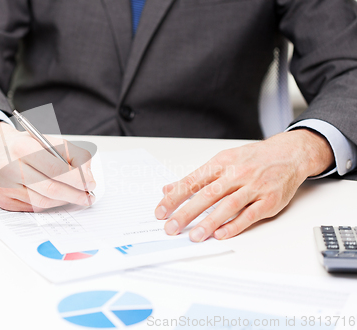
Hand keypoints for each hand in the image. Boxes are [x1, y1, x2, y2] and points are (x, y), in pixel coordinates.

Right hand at [0, 121, 95, 211]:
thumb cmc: (25, 144)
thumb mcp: (49, 140)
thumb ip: (73, 155)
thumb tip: (88, 177)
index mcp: (23, 148)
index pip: (56, 169)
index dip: (77, 179)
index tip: (91, 184)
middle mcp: (10, 168)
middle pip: (51, 189)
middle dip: (75, 195)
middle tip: (88, 197)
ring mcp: (5, 187)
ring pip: (43, 201)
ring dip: (64, 201)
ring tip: (76, 197)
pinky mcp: (3, 200)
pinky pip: (33, 207)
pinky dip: (49, 203)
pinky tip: (57, 198)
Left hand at [154, 129, 333, 241]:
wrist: (290, 154)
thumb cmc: (253, 159)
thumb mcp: (223, 161)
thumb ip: (196, 177)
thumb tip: (168, 188)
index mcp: (221, 163)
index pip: (192, 181)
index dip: (174, 197)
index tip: (161, 211)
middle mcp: (236, 174)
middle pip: (207, 195)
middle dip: (186, 213)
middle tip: (171, 228)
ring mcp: (254, 187)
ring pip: (228, 205)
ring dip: (209, 222)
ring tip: (194, 236)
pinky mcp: (269, 200)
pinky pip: (250, 214)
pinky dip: (235, 225)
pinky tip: (220, 234)